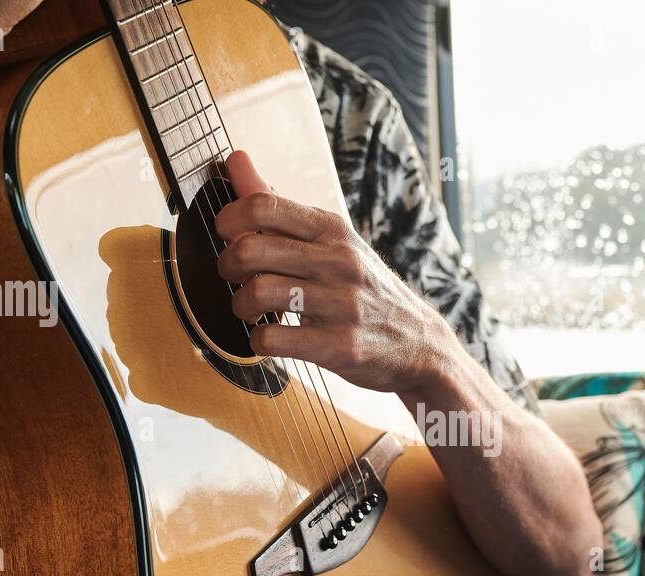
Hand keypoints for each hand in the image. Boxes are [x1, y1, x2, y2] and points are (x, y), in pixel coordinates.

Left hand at [213, 150, 452, 393]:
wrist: (417, 341)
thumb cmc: (363, 288)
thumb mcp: (331, 240)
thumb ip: (277, 206)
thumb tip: (234, 159)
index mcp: (332, 229)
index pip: (262, 205)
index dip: (228, 220)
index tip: (228, 237)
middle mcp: (339, 261)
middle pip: (249, 250)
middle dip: (227, 267)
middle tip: (235, 279)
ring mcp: (342, 304)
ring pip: (257, 294)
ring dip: (241, 306)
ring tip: (251, 311)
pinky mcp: (340, 346)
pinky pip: (273, 339)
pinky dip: (258, 341)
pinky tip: (270, 337)